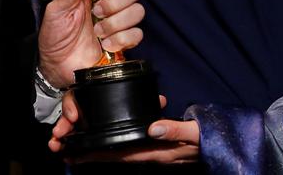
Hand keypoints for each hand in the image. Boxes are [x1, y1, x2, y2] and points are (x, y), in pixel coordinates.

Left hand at [37, 0, 143, 88]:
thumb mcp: (57, 10)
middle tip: (97, 11)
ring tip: (98, 31)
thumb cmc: (55, 35)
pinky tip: (106, 44)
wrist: (57, 66)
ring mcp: (120, 23)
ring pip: (138, 11)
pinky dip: (121, 39)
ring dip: (116, 22)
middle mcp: (112, 4)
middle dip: (116, 1)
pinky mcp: (124, 42)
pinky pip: (137, 34)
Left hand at [49, 93, 199, 163]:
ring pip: (116, 153)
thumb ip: (176, 131)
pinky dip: (110, 144)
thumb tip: (153, 127)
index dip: (94, 154)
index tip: (72, 153)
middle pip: (111, 156)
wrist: (220, 146)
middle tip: (62, 150)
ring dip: (95, 150)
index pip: (118, 154)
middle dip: (87, 155)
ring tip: (73, 146)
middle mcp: (148, 154)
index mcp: (154, 152)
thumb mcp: (195, 133)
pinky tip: (103, 138)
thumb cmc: (208, 140)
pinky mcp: (152, 147)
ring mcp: (149, 152)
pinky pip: (126, 148)